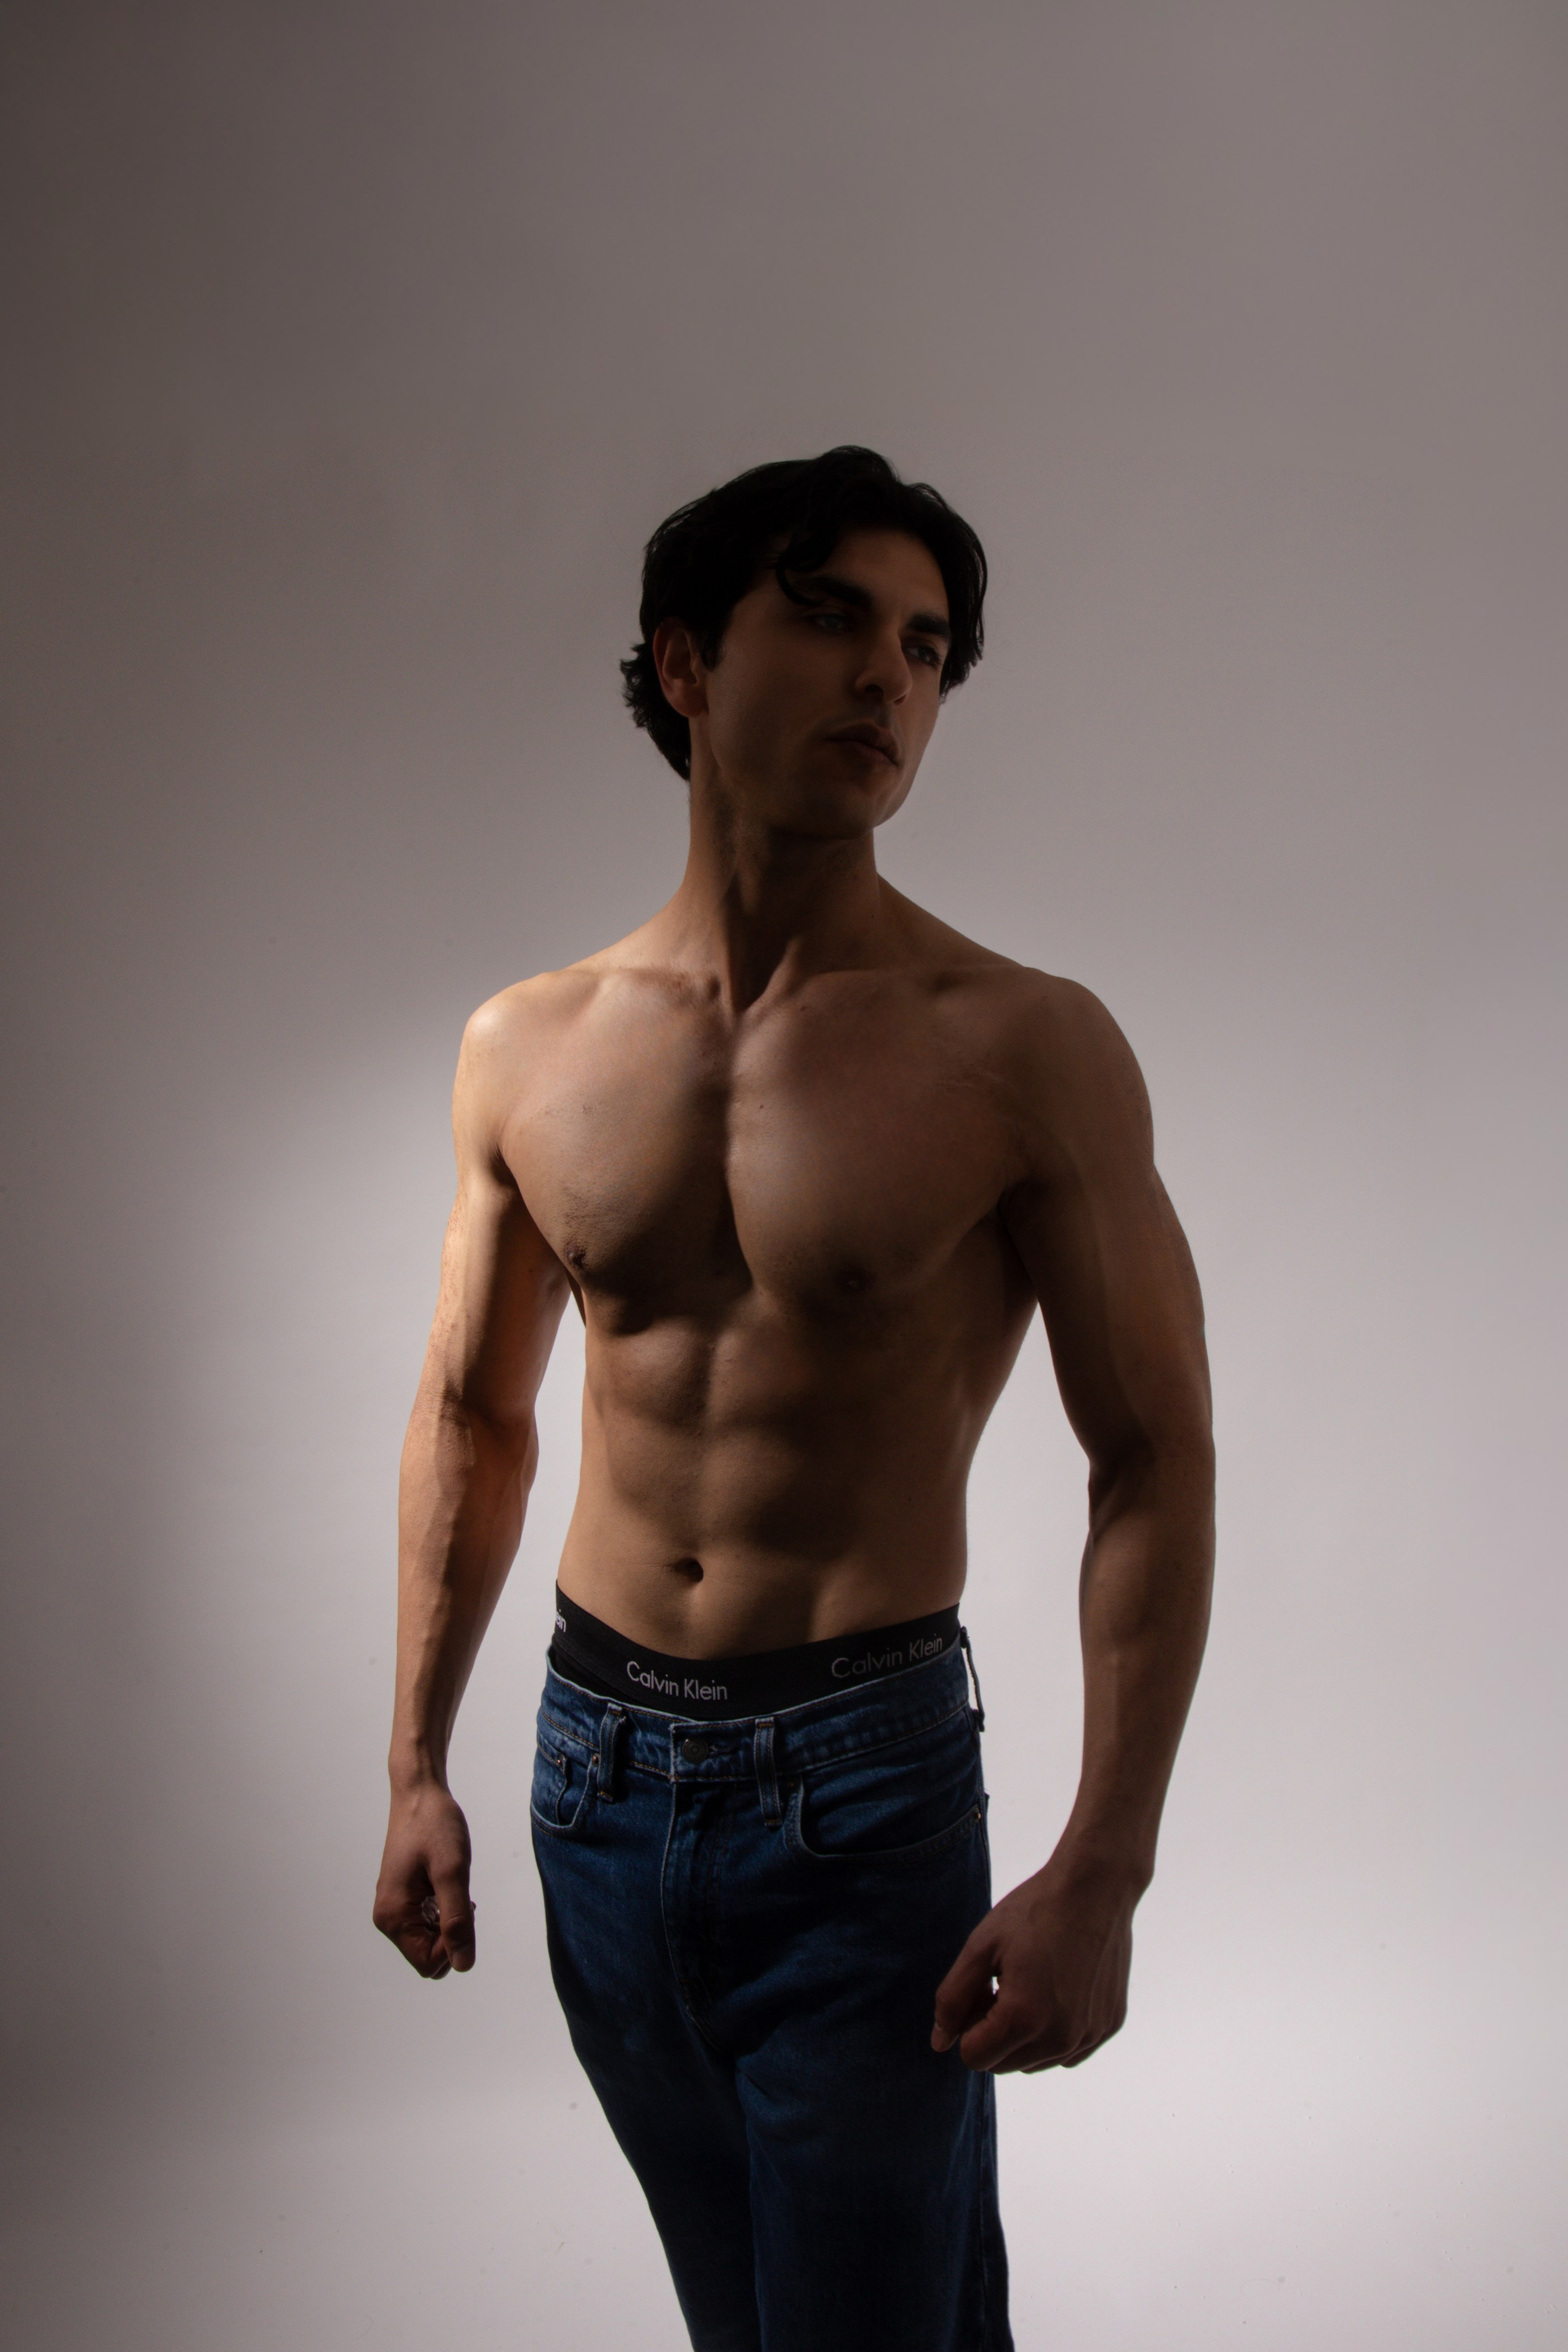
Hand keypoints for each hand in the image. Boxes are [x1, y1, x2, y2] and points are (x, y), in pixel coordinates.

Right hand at [372, 1780, 476, 1978]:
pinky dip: (443, 1911)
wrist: (419, 1793)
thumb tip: (463, 1965)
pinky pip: (426, 1922)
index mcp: (393, 1917)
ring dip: (449, 1921)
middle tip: (461, 1897)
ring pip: (429, 1940)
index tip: (465, 1910)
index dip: (454, 1947)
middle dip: (452, 1935)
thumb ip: (457, 1921)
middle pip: (428, 1956)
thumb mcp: (452, 1873)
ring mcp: (394, 1907)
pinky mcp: (402, 1897)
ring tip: (454, 1886)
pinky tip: (448, 1885)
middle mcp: (388, 1918)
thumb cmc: (434, 1826)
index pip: (428, 1964)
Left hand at [931, 1852, 1138, 2072]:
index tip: (984, 1987)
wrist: (1096, 1888)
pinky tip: (1058, 1991)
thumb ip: (952, 1999)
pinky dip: (1054, 2034)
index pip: (973, 2057)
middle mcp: (1060, 2038)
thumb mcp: (980, 1947)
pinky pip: (1068, 2052)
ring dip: (1024, 2036)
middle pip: (1003, 2064)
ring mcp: (1089, 2035)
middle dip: (994, 2032)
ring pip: (1035, 2062)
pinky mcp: (1109, 2027)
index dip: (968, 2022)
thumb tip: (939, 2043)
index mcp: (1023, 2018)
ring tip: (1032, 1983)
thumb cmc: (1034, 1912)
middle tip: (1004, 1982)